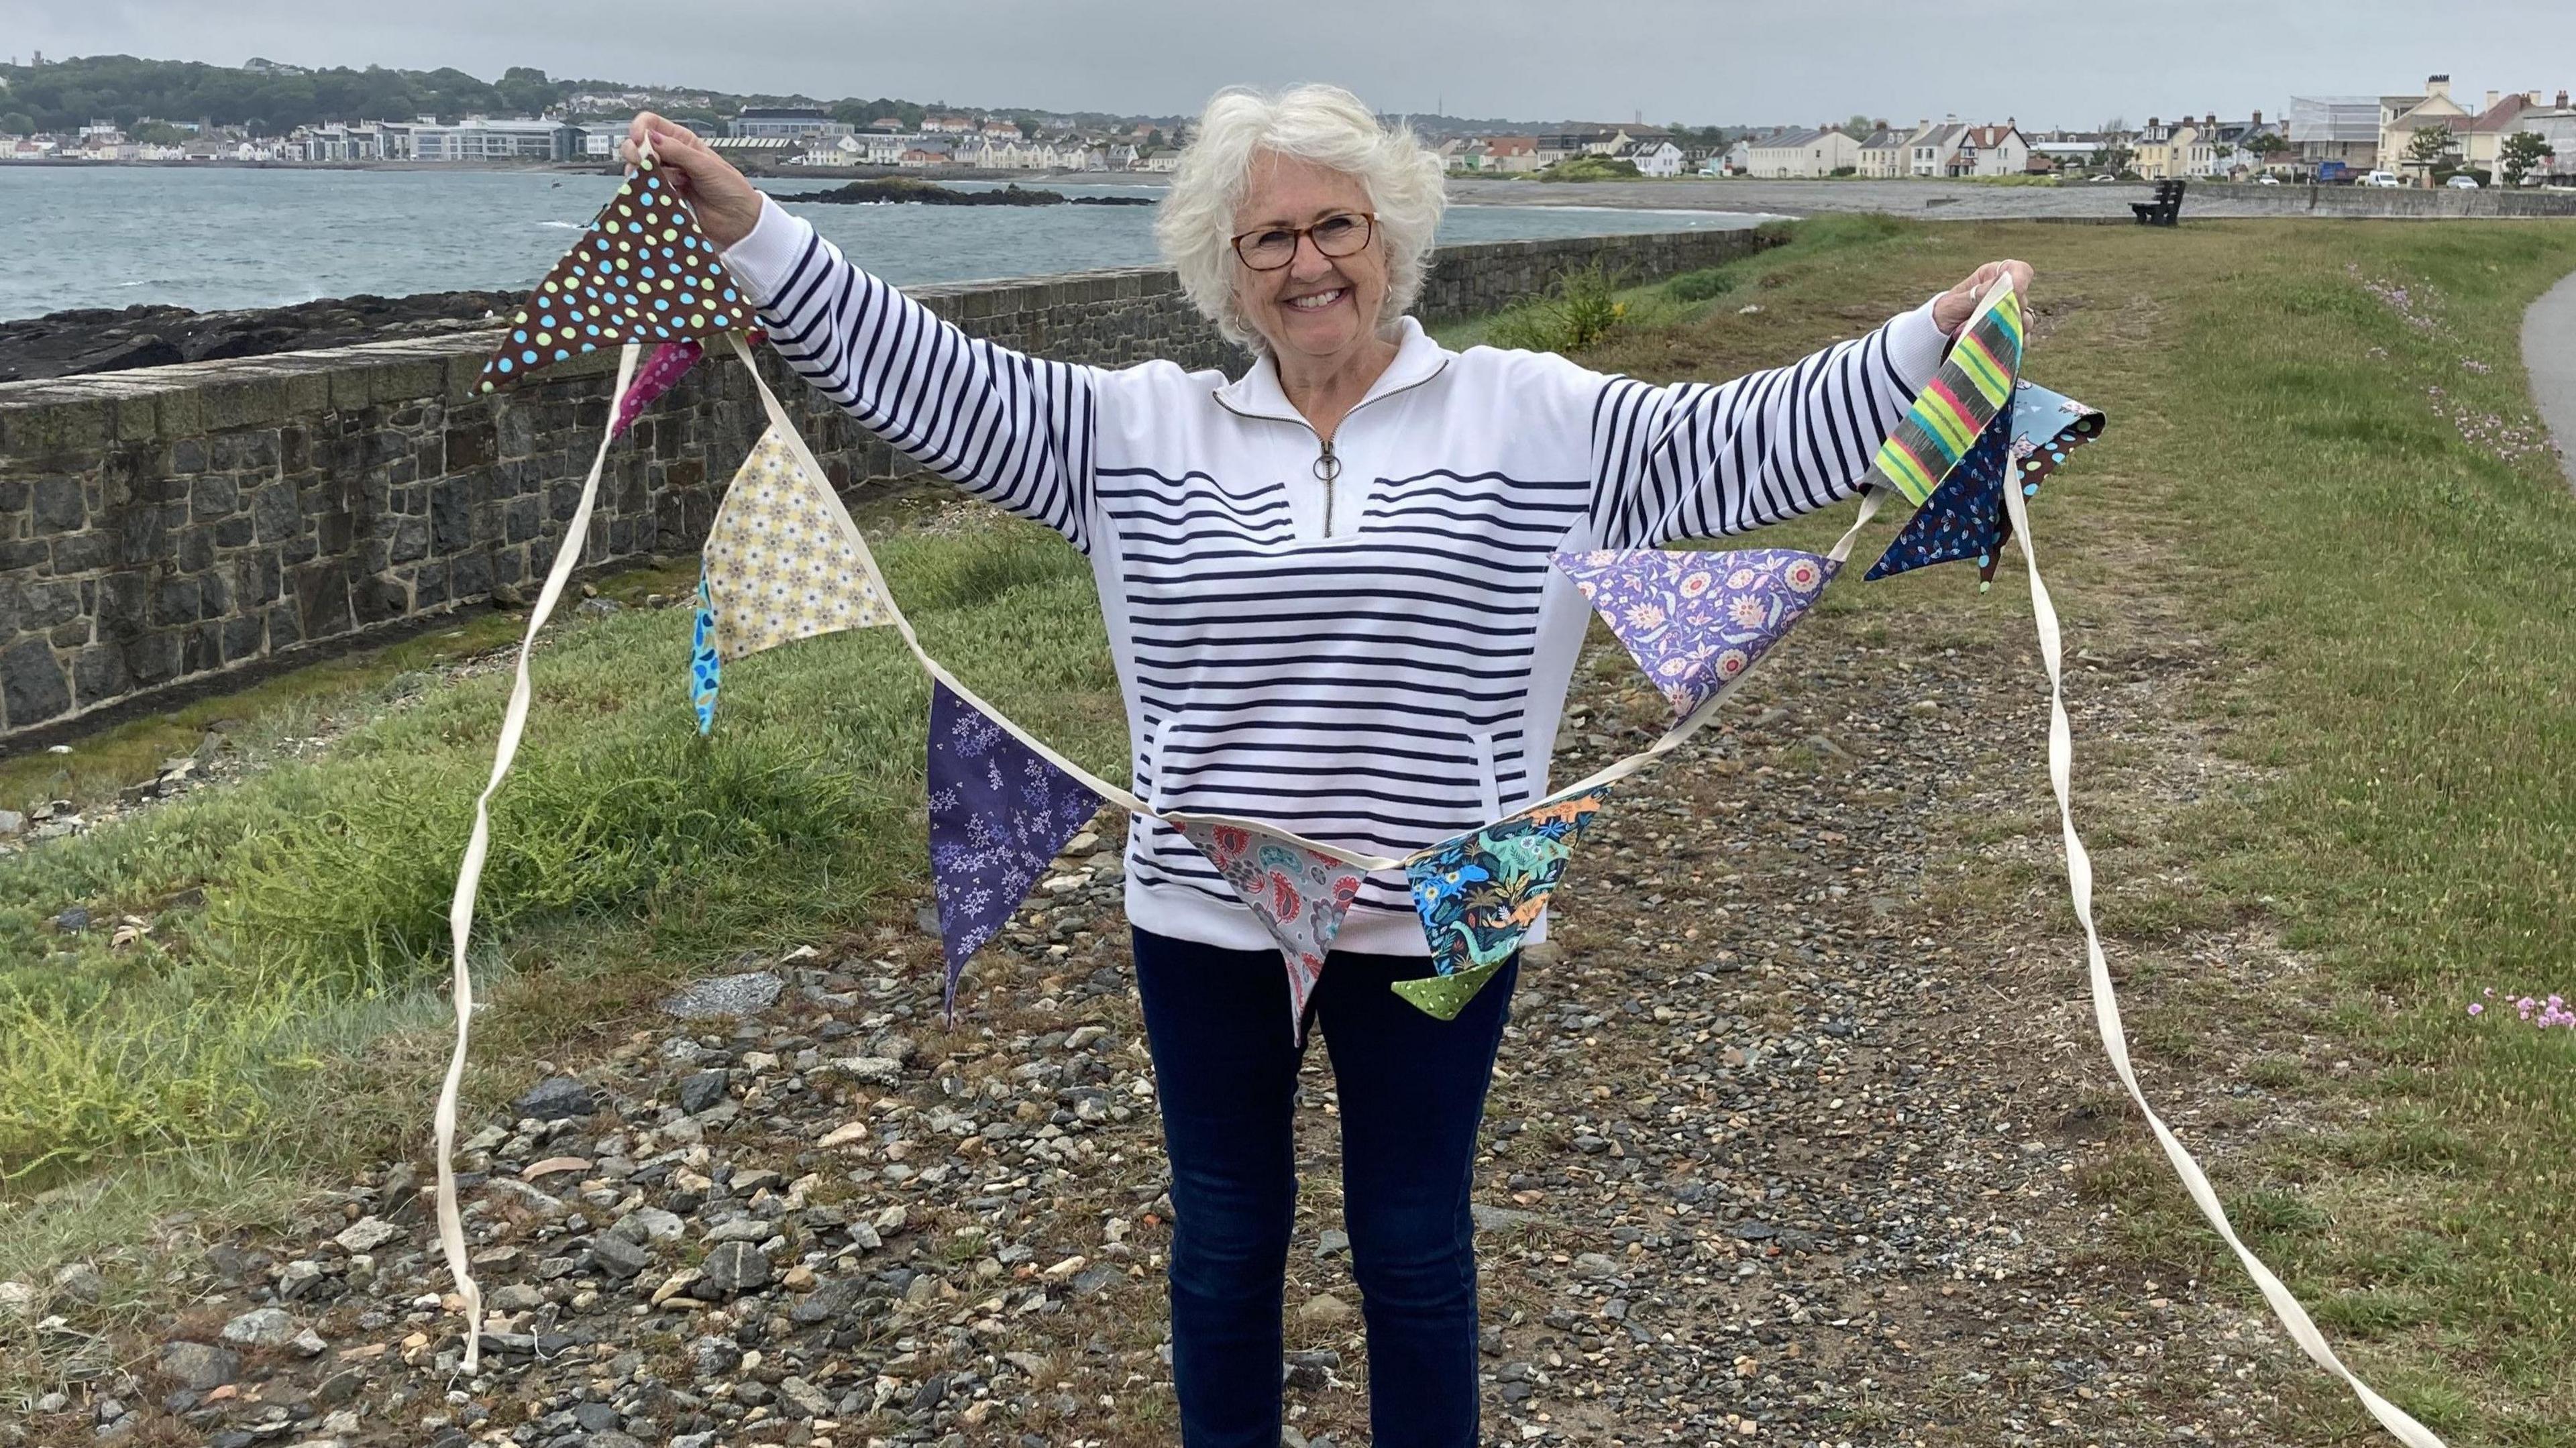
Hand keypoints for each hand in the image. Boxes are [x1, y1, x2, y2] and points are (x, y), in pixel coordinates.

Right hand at [619, 112, 765, 249]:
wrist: (738, 220)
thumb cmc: (730, 189)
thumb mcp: (706, 165)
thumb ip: (678, 152)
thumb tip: (652, 138)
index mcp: (683, 140)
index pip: (651, 123)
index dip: (639, 128)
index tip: (639, 141)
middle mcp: (671, 156)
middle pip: (637, 145)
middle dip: (636, 153)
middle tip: (648, 165)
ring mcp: (666, 176)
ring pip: (638, 168)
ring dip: (644, 174)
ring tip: (667, 184)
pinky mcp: (665, 195)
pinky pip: (645, 189)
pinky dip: (647, 190)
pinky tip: (662, 195)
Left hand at [1932, 259, 2033, 335]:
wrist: (1937, 336)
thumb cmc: (1944, 313)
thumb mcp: (1954, 302)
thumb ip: (1976, 294)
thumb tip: (2001, 283)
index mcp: (1992, 276)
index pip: (2019, 270)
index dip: (2021, 279)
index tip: (2014, 292)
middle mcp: (2005, 293)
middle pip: (2022, 299)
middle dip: (2002, 313)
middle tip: (1978, 321)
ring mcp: (2010, 314)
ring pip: (2026, 321)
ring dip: (2005, 330)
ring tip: (1978, 336)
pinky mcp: (2011, 334)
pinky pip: (2022, 340)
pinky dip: (2009, 345)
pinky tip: (1991, 346)